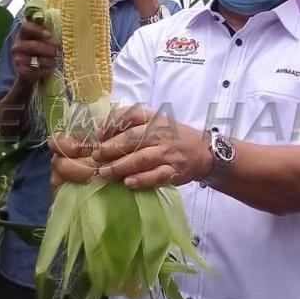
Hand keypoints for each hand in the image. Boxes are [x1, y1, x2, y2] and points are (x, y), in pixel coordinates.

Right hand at [10, 21, 57, 86]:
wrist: (31, 71)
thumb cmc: (40, 51)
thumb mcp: (42, 41)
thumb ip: (49, 36)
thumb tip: (64, 35)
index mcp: (23, 34)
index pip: (25, 28)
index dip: (37, 30)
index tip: (50, 35)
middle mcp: (18, 46)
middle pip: (34, 45)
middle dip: (48, 49)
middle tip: (57, 52)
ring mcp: (17, 59)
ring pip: (34, 60)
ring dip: (47, 61)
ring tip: (55, 62)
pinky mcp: (20, 71)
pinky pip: (33, 71)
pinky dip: (43, 71)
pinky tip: (50, 69)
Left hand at [52, 104, 209, 189]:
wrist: (203, 152)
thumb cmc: (172, 137)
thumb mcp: (154, 122)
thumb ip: (130, 126)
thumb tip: (100, 134)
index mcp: (153, 119)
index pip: (130, 115)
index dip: (111, 124)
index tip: (98, 136)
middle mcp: (159, 134)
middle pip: (132, 139)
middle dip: (111, 149)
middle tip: (96, 157)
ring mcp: (167, 153)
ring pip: (141, 159)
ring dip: (120, 166)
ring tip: (104, 173)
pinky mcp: (173, 171)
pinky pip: (156, 176)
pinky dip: (142, 180)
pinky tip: (129, 183)